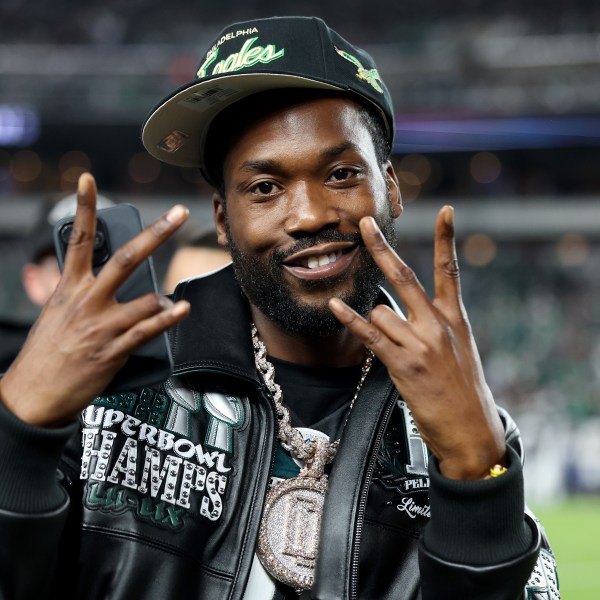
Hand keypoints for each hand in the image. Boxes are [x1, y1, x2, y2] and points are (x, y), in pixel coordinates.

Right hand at [0, 173, 190, 427]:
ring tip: (171, 302)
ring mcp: (101, 326)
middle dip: (155, 233)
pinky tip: (181, 309)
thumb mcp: (56, 314)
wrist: (32, 395)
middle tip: (179, 214)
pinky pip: (147, 330)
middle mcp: (86, 301)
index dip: (83, 207)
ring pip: (144, 299)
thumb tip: (114, 285)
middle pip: (124, 258)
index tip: (87, 179)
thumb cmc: (46, 354)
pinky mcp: (113, 350)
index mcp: (68, 288)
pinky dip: (167, 318)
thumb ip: (83, 295)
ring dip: (161, 299)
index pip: (75, 238)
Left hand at [329, 206, 504, 479]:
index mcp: (455, 318)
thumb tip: (393, 308)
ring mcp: (421, 343)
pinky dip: (351, 320)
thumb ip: (435, 322)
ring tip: (400, 352)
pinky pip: (370, 335)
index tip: (446, 210)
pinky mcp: (404, 364)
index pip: (449, 270)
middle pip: (405, 276)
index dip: (447, 238)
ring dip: (380, 326)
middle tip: (365, 223)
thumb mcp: (461, 349)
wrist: (472, 430)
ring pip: (381, 312)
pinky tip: (335, 305)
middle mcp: (437, 325)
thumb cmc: (463, 389)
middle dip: (382, 248)